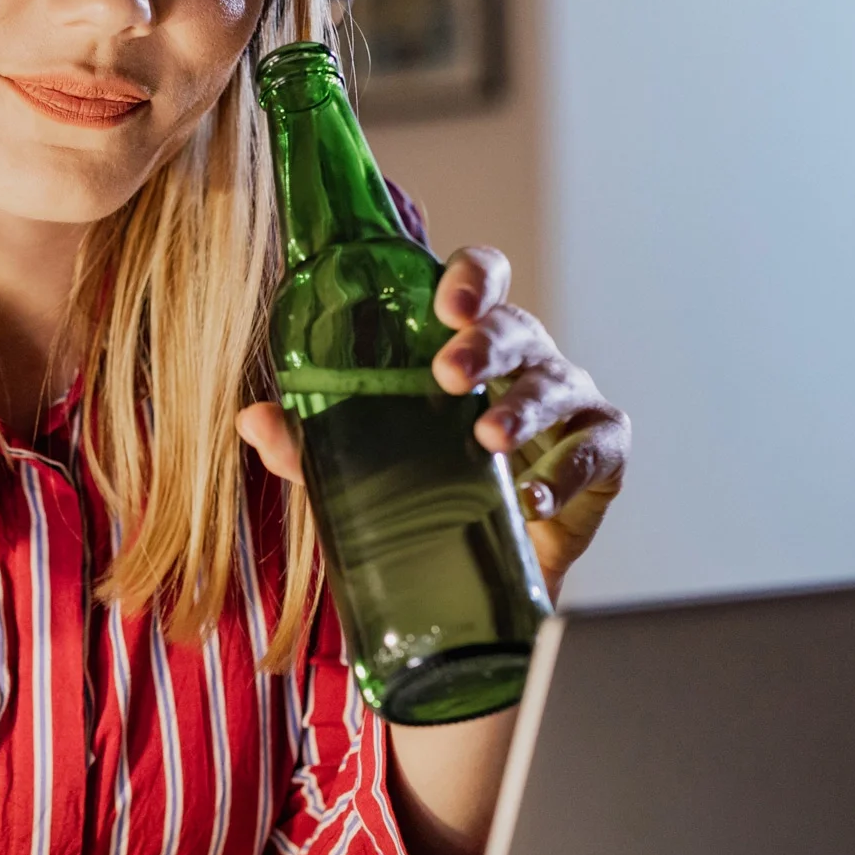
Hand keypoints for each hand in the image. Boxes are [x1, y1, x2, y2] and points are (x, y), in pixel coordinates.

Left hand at [237, 246, 629, 596]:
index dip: (470, 279)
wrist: (475, 575)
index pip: (478, 285)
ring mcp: (569, 405)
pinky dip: (564, 475)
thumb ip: (311, 442)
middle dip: (486, 344)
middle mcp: (525, 362)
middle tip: (451, 373)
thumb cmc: (426, 490)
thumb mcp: (359, 465)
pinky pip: (595, 452)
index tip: (446, 303)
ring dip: (525, 408)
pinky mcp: (601, 456)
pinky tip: (530, 498)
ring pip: (558, 384)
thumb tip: (254, 419)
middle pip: (517, 327)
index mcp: (469, 344)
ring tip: (488, 438)